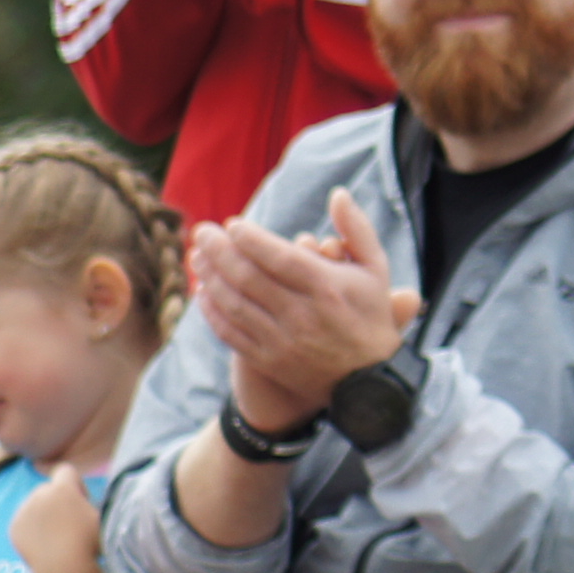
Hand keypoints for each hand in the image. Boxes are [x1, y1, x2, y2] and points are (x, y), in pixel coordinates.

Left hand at [9, 471, 106, 572]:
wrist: (64, 569)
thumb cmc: (90, 543)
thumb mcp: (101, 516)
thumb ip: (92, 501)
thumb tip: (89, 499)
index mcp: (62, 488)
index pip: (65, 470)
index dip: (75, 484)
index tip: (82, 502)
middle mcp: (39, 495)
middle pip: (47, 488)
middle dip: (58, 499)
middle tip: (70, 521)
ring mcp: (24, 511)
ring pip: (35, 505)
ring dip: (45, 514)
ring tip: (58, 536)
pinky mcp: (14, 527)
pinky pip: (25, 521)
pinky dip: (33, 528)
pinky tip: (46, 543)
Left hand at [193, 188, 420, 431]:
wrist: (368, 379)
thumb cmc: (370, 315)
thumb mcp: (376, 269)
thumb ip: (357, 229)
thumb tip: (338, 194)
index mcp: (328, 288)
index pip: (280, 258)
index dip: (251, 239)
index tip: (232, 223)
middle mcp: (303, 315)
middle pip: (250, 278)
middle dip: (219, 251)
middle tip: (202, 232)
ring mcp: (283, 341)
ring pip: (235, 305)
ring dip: (211, 277)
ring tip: (197, 256)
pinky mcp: (268, 361)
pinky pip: (231, 334)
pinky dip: (212, 312)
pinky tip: (203, 292)